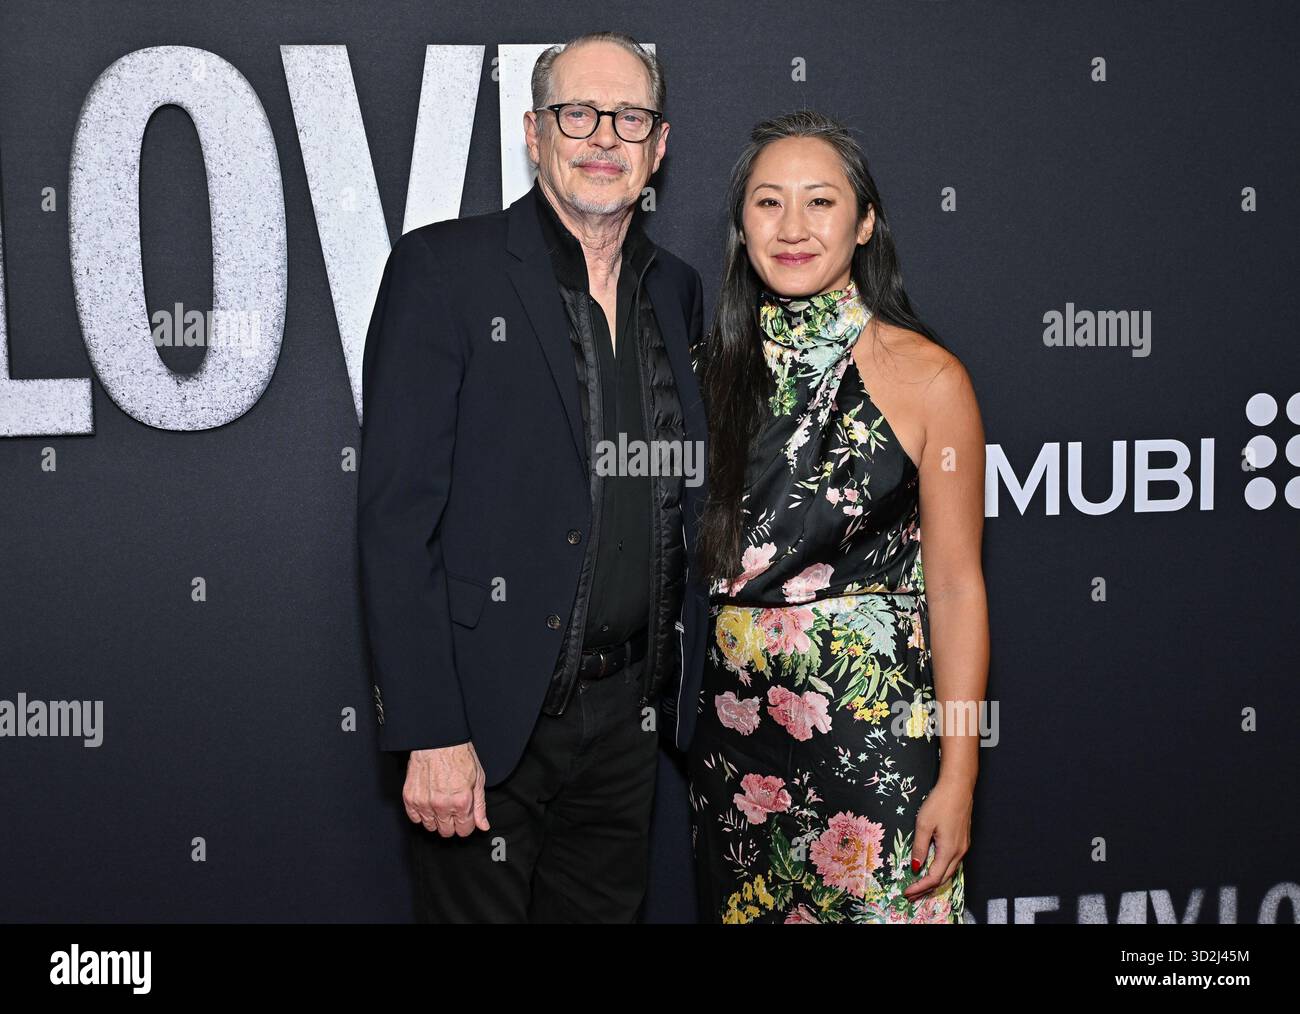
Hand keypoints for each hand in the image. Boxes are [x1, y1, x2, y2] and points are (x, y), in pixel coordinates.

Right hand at [402, 742, 489, 836]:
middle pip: (446, 831)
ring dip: (436, 819)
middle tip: (452, 809)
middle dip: (452, 823)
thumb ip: (480, 806)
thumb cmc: (459, 756)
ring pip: (430, 827)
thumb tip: (483, 826)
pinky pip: (414, 818)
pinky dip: (421, 814)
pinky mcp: (410, 797)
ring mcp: (424, 802)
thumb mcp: (478, 779)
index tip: (465, 817)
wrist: (438, 741)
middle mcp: (442, 805)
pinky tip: (428, 803)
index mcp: (461, 801)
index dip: (466, 825)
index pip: (463, 830)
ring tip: (440, 804)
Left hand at [903, 777, 971, 903]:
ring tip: (918, 886)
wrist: (959, 786)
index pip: (933, 877)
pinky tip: (930, 869)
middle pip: (943, 879)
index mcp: (949, 850)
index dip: (919, 887)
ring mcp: (963, 847)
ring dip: (933, 880)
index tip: (906, 892)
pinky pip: (952, 862)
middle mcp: (959, 852)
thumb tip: (916, 867)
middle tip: (910, 895)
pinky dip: (940, 870)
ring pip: (949, 871)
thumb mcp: (923, 824)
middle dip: (926, 889)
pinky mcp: (963, 840)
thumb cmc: (940, 802)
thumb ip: (919, 847)